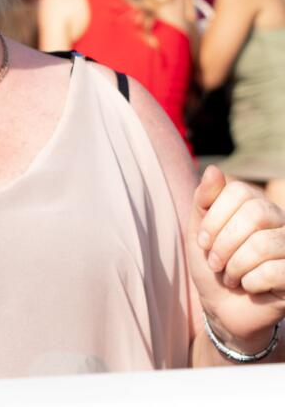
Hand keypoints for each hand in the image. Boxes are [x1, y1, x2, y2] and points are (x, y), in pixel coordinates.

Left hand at [189, 166, 284, 352]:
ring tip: (229, 276)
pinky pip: (275, 271)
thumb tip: (213, 168)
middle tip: (215, 262)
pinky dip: (250, 282)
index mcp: (255, 205)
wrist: (222, 307)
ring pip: (263, 244)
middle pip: (254, 214)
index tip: (202, 241)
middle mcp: (279, 221)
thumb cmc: (211, 264)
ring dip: (235, 266)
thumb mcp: (199, 229)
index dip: (214, 217)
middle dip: (224, 243)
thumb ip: (204, 199)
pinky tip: (248, 287)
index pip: (239, 191)